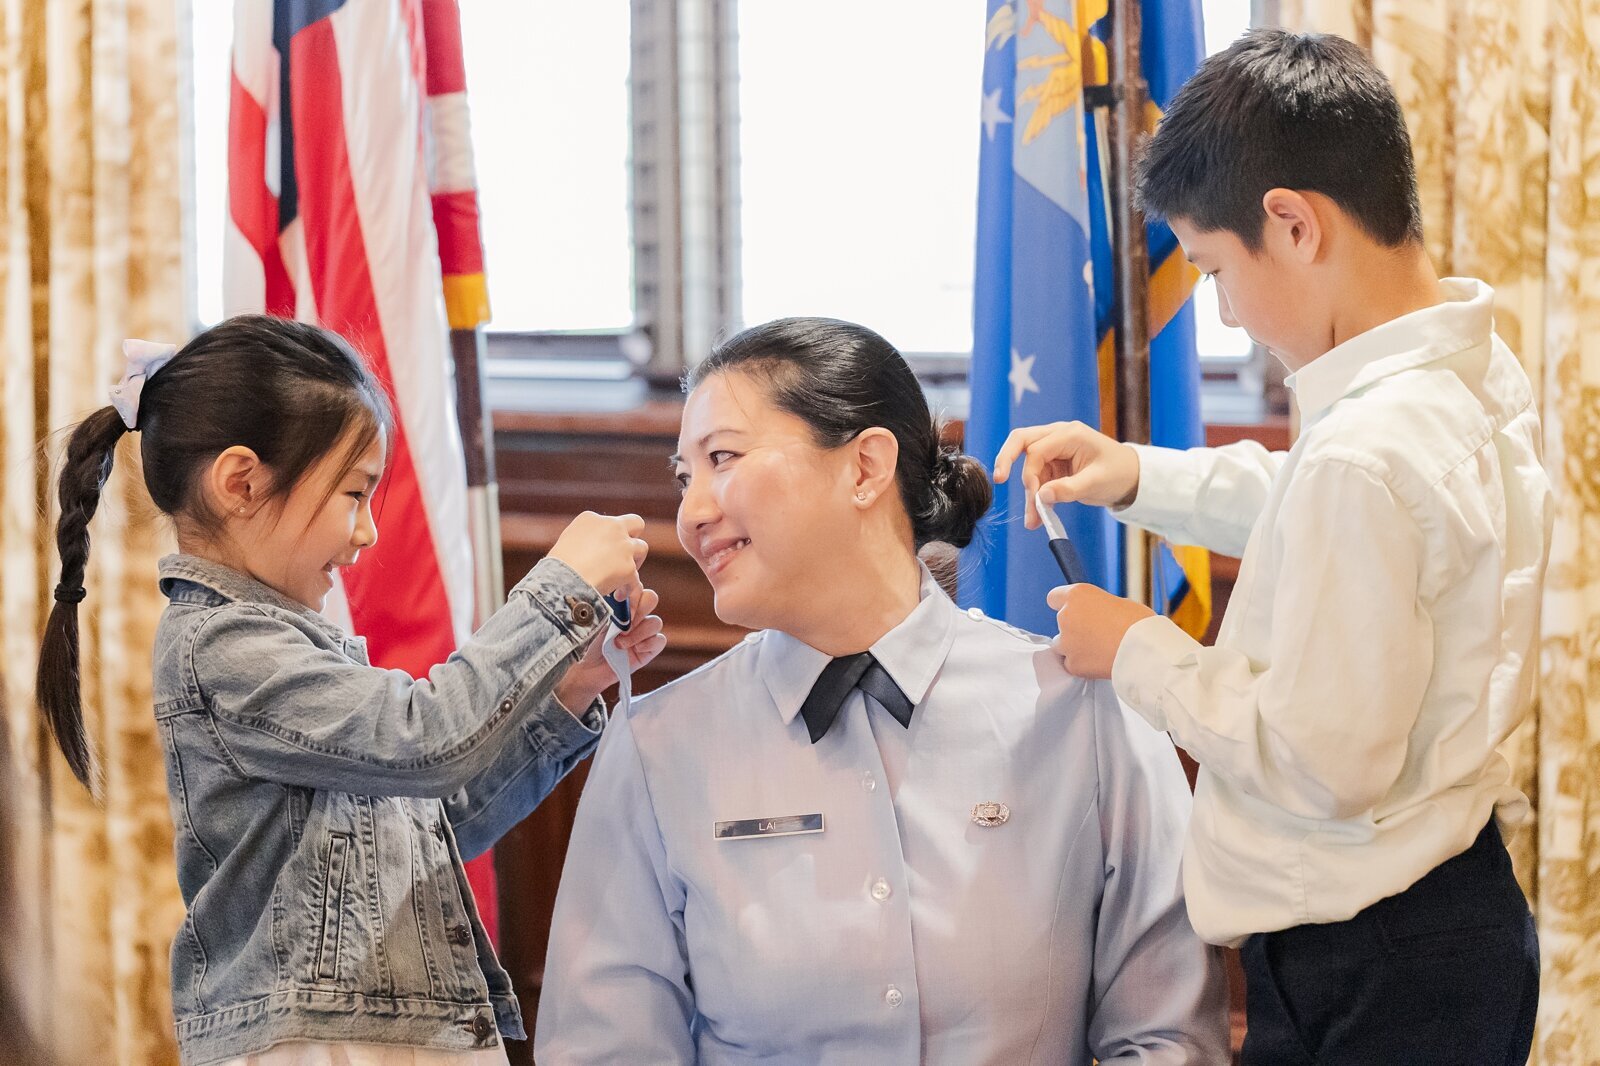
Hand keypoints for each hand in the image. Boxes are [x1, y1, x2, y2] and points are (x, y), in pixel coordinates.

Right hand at [548, 512, 648, 598]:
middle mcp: (611, 527)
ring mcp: (623, 546)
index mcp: (591, 518)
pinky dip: (629, 587)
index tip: (604, 552)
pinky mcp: (629, 566)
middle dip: (634, 537)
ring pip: (642, 548)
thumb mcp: (567, 542)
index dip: (610, 538)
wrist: (561, 581)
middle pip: (636, 523)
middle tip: (627, 553)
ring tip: (624, 576)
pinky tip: (618, 595)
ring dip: (635, 561)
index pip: (610, 522)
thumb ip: (585, 539)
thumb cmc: (557, 566)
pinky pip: (635, 577)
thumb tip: (593, 549)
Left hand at [555, 588, 667, 711]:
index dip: (632, 588)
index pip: (636, 585)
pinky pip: (660, 640)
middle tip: (623, 623)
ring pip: (656, 621)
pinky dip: (648, 643)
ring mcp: (642, 633)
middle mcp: (633, 616)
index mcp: (620, 603)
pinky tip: (632, 649)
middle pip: (651, 599)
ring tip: (620, 643)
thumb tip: (617, 588)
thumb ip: (606, 601)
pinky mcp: (647, 650)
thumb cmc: (582, 643)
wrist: (581, 671)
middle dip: (638, 610)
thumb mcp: (592, 618)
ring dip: (639, 631)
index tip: (617, 598)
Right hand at [993, 421, 1140, 528]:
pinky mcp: (1054, 464)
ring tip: (1032, 521)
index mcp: (1069, 434)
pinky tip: (1037, 516)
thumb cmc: (1118, 474)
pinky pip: (1037, 478)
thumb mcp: (1095, 483)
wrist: (1132, 478)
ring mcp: (1055, 450)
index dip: (1030, 473)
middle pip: (1021, 441)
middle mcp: (1058, 436)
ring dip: (1028, 493)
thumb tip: (1041, 497)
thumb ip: (1068, 489)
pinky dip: (1036, 496)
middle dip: (1007, 460)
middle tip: (998, 480)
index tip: (1035, 497)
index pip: (1036, 449)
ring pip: (1028, 466)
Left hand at [1046, 584, 1153, 678]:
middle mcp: (1066, 616)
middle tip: (1098, 635)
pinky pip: (1071, 664)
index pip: (1054, 598)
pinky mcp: (1072, 664)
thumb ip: (1098, 609)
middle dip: (1075, 628)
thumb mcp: (1117, 603)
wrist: (1144, 651)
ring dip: (1075, 647)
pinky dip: (1082, 665)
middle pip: (1062, 623)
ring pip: (1062, 645)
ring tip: (1099, 650)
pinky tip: (1099, 663)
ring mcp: (1066, 642)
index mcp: (1077, 595)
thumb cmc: (1139, 624)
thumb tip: (1096, 617)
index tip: (1076, 612)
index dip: (1066, 605)